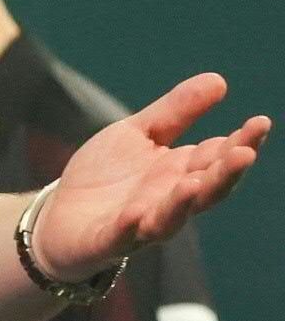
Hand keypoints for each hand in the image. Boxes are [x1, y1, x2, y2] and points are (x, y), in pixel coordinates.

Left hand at [34, 73, 268, 280]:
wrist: (60, 216)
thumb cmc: (107, 175)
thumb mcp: (139, 133)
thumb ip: (177, 112)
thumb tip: (220, 79)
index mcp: (181, 172)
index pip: (218, 157)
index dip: (241, 142)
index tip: (260, 122)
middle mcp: (168, 200)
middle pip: (205, 189)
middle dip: (226, 173)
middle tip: (246, 152)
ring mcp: (140, 223)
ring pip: (170, 217)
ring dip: (183, 202)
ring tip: (194, 182)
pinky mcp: (107, 241)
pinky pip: (122, 236)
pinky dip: (131, 227)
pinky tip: (136, 214)